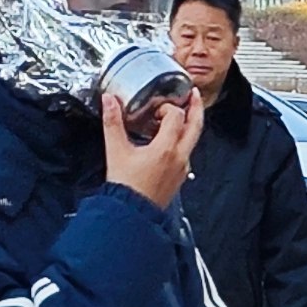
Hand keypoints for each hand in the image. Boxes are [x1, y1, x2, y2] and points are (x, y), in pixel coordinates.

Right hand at [102, 86, 201, 206]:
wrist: (132, 214)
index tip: (155, 108)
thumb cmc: (126, 187)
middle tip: (193, 93)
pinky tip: (169, 141)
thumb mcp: (116, 150)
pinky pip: (186, 153)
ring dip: (189, 125)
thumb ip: (113, 122)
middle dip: (196, 107)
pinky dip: (182, 141)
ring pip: (192, 140)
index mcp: (167, 148)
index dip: (167, 107)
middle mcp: (180, 157)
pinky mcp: (179, 177)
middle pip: (196, 126)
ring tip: (182, 114)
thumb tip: (110, 100)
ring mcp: (182, 168)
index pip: (176, 115)